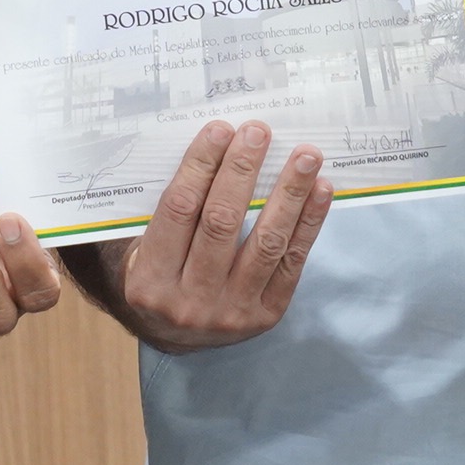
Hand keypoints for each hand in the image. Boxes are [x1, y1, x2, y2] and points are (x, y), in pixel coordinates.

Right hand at [99, 121, 333, 354]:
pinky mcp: (266, 316)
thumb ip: (172, 208)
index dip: (201, 166)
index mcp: (149, 278)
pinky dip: (308, 223)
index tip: (220, 129)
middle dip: (243, 171)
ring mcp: (231, 312)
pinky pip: (292, 263)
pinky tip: (320, 191)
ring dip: (289, 193)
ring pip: (265, 243)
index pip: (178, 209)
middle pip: (221, 222)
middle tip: (259, 132)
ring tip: (305, 156)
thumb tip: (216, 147)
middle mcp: (189, 301)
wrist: (176, 334)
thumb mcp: (144, 247)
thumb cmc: (161, 273)